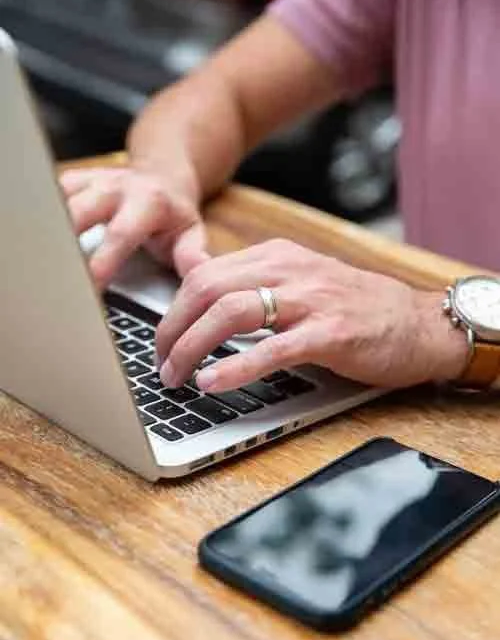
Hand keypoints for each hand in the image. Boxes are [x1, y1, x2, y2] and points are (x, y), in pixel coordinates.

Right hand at [60, 166, 208, 288]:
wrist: (164, 175)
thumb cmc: (175, 213)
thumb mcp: (191, 233)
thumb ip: (191, 255)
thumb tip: (198, 272)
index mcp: (149, 202)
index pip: (120, 235)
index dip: (101, 264)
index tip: (89, 291)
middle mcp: (117, 187)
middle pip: (78, 213)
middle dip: (64, 246)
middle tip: (57, 280)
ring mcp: (94, 181)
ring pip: (59, 201)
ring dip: (52, 233)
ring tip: (48, 266)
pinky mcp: (76, 180)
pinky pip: (52, 195)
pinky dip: (47, 218)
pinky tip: (47, 243)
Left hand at [155, 239, 467, 391]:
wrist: (419, 323)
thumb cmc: (357, 309)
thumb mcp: (300, 282)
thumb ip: (254, 285)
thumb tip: (200, 293)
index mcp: (276, 257)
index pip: (204, 273)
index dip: (173, 310)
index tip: (161, 340)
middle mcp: (288, 270)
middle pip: (207, 288)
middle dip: (171, 328)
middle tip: (159, 363)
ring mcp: (310, 300)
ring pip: (230, 312)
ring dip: (192, 347)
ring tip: (176, 376)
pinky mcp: (330, 334)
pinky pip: (272, 348)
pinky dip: (235, 366)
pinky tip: (212, 383)